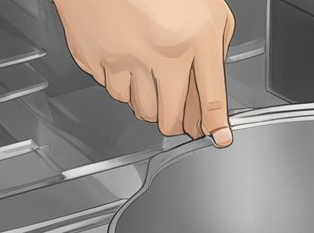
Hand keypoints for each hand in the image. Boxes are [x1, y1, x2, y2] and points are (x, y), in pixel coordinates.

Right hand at [52, 0, 235, 146]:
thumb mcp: (207, 6)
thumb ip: (215, 41)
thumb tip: (214, 75)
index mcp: (194, 38)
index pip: (211, 97)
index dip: (216, 124)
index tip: (219, 138)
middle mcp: (161, 53)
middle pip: (171, 115)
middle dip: (179, 125)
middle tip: (182, 123)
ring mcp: (124, 57)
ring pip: (141, 108)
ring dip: (151, 107)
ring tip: (155, 92)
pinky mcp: (95, 57)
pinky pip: (113, 90)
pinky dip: (123, 88)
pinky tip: (129, 71)